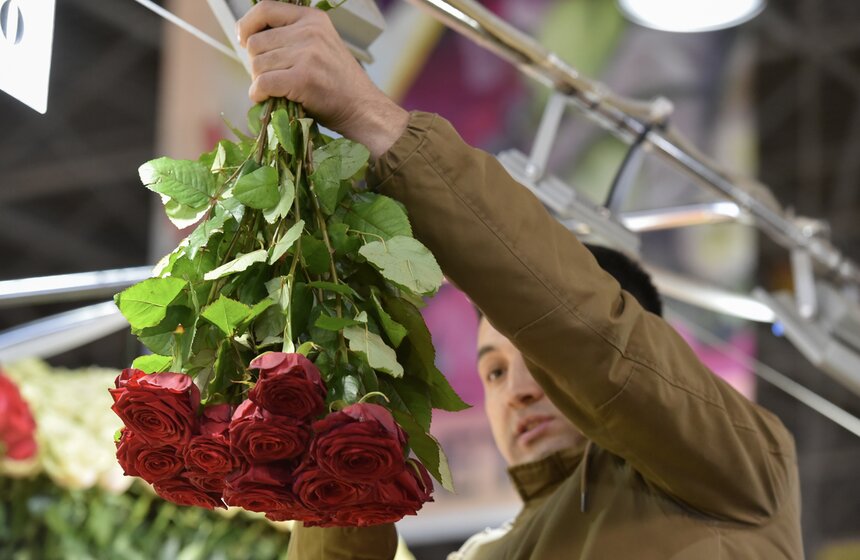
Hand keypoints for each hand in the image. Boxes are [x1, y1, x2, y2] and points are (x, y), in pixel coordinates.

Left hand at [237, 1, 408, 159]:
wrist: (362, 108)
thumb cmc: (337, 83)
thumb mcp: (319, 46)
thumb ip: (291, 36)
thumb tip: (250, 39)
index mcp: (312, 18)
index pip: (264, 9)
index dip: (247, 25)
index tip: (243, 39)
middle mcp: (309, 31)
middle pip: (256, 42)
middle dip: (257, 63)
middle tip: (271, 77)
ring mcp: (307, 54)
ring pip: (257, 64)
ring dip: (259, 81)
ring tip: (277, 90)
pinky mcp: (303, 78)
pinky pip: (263, 82)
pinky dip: (258, 94)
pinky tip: (265, 98)